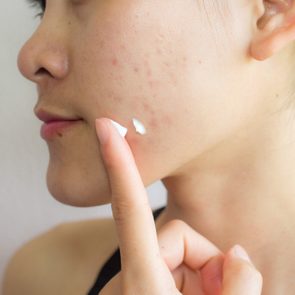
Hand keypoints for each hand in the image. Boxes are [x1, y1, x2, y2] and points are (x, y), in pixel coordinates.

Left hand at [95, 118, 262, 294]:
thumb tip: (237, 254)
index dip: (119, 164)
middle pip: (176, 234)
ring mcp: (130, 282)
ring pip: (176, 249)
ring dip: (199, 275)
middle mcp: (128, 278)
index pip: (130, 208)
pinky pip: (168, 263)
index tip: (105, 129)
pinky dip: (186, 280)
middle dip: (204, 260)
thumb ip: (240, 283)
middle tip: (216, 292)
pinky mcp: (135, 287)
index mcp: (141, 282)